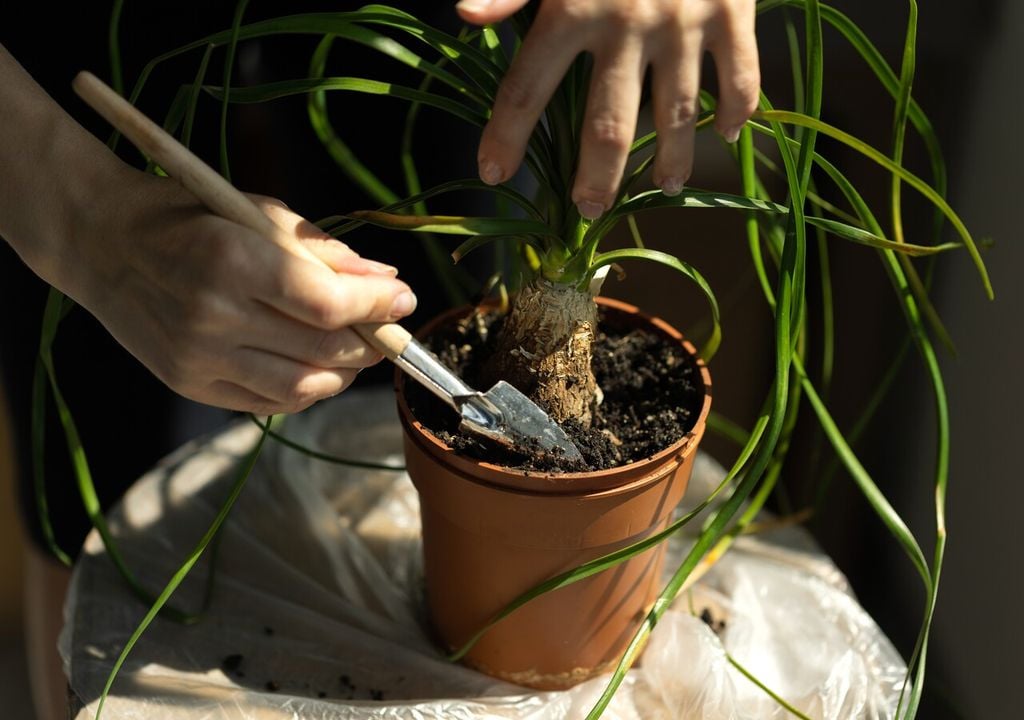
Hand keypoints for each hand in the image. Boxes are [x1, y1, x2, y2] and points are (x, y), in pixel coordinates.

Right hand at [62, 167, 416, 414]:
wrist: (100, 241)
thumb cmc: (188, 214)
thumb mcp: (258, 211)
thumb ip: (325, 251)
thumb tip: (387, 283)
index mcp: (232, 262)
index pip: (327, 304)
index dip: (377, 307)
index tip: (406, 299)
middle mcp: (213, 317)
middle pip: (323, 351)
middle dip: (371, 343)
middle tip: (387, 328)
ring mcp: (198, 358)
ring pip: (302, 387)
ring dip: (345, 374)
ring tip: (357, 352)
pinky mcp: (189, 384)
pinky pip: (269, 403)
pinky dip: (307, 391)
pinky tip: (318, 369)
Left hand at [457, 0, 759, 217]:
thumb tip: (465, 14)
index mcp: (571, 6)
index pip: (527, 88)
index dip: (506, 137)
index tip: (492, 174)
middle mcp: (627, 22)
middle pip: (608, 124)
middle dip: (596, 177)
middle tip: (587, 210)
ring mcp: (685, 22)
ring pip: (677, 113)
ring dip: (675, 158)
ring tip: (668, 188)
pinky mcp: (732, 12)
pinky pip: (740, 77)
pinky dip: (737, 109)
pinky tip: (730, 134)